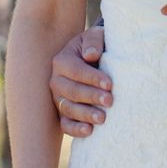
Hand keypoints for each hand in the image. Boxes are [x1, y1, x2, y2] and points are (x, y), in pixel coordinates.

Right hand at [50, 24, 111, 139]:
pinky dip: (75, 129)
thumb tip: (91, 55)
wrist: (94, 59)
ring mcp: (58, 98)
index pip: (76, 71)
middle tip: (110, 101)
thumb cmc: (96, 47)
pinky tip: (89, 131)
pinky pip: (65, 124)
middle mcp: (56, 81)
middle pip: (72, 91)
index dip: (93, 78)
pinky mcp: (62, 113)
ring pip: (68, 109)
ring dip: (85, 115)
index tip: (109, 84)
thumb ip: (94, 41)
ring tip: (102, 118)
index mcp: (61, 61)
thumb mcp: (96, 36)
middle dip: (91, 97)